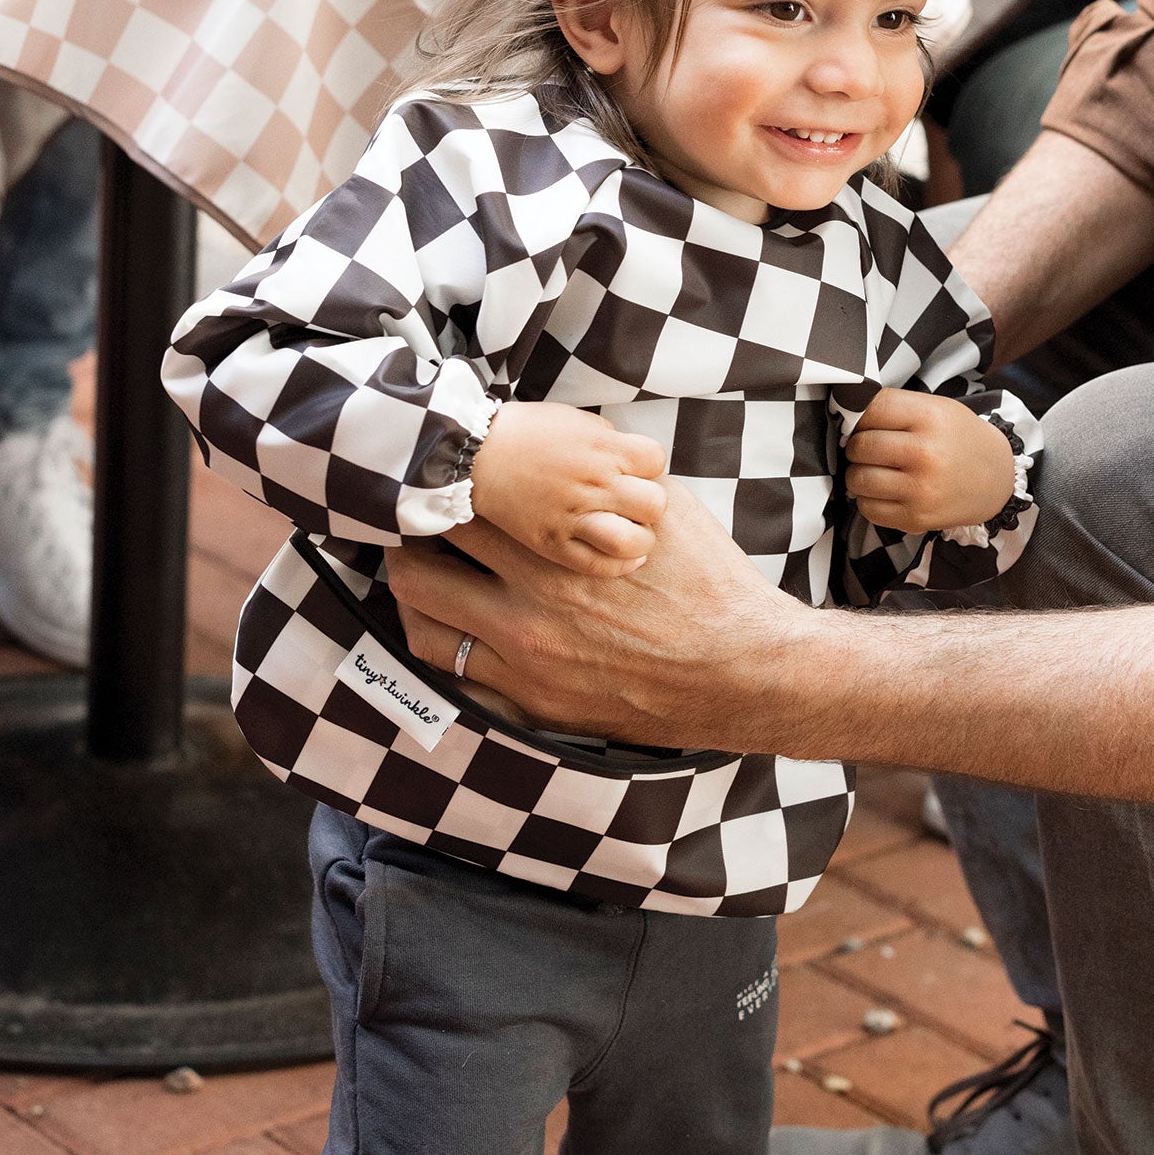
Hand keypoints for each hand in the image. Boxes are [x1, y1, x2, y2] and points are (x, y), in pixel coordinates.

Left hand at [389, 490, 799, 749]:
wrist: (745, 668)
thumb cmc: (710, 584)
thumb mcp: (661, 509)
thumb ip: (604, 480)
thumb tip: (569, 448)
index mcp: (556, 553)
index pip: (458, 508)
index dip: (437, 486)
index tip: (435, 476)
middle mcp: (529, 611)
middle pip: (421, 564)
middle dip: (408, 537)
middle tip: (410, 520)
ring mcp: (526, 665)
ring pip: (422, 625)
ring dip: (411, 592)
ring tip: (416, 570)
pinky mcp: (535, 706)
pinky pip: (454, 678)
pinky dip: (441, 645)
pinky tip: (446, 625)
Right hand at [469, 401, 666, 576]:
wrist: (474, 454)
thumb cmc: (528, 432)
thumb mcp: (578, 420)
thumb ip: (612, 442)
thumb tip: (635, 463)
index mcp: (603, 448)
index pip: (656, 461)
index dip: (649, 466)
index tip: (635, 470)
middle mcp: (593, 484)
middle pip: (653, 504)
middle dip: (648, 503)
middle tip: (633, 503)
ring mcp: (573, 517)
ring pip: (632, 541)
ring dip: (640, 539)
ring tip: (631, 532)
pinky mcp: (554, 543)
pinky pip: (599, 565)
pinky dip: (621, 564)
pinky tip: (626, 555)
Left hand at [844, 389, 1014, 533]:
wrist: (996, 480)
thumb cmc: (959, 440)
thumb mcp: (937, 408)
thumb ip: (896, 408)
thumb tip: (846, 414)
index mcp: (930, 418)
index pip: (871, 409)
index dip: (858, 415)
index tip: (862, 421)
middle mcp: (926, 454)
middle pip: (860, 446)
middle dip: (856, 446)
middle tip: (868, 447)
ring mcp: (921, 490)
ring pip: (858, 479)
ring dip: (857, 474)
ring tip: (873, 469)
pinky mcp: (916, 518)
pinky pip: (868, 508)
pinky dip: (867, 499)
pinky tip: (883, 490)